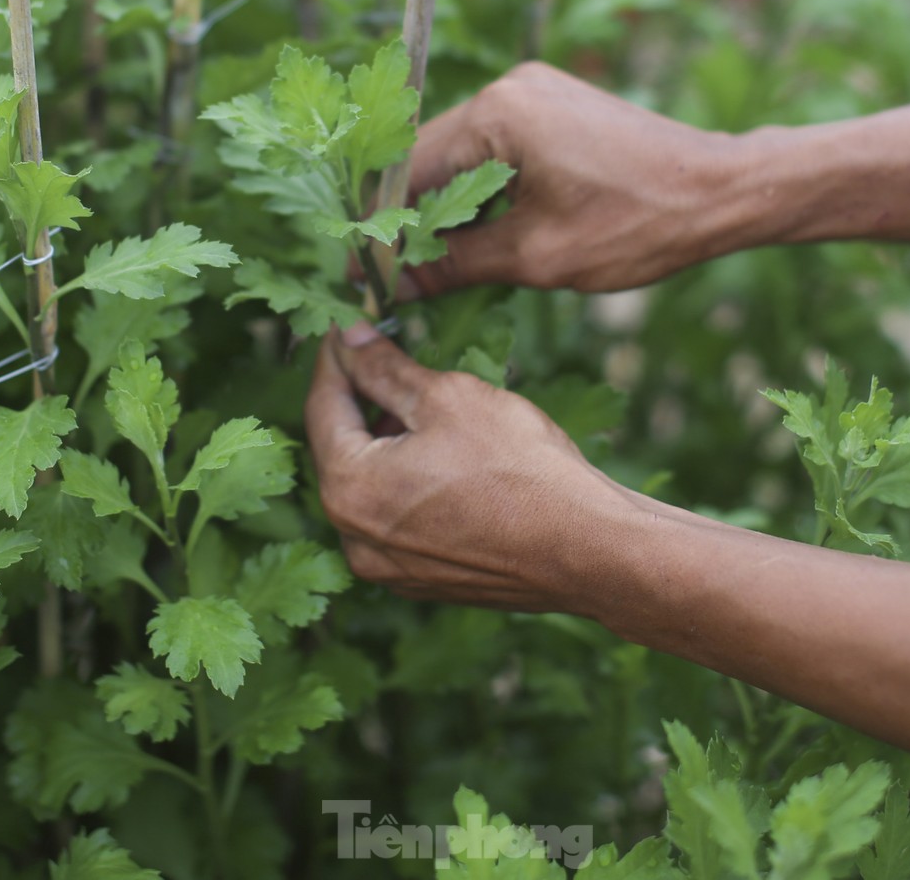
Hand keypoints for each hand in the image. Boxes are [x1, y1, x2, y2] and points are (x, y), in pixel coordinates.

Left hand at [304, 322, 641, 612]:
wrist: (586, 549)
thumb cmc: (520, 468)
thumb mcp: (448, 397)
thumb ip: (387, 369)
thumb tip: (352, 340)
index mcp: (349, 488)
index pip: (322, 406)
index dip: (335, 359)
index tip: (347, 329)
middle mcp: (355, 538)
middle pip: (341, 450)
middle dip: (361, 402)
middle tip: (384, 358)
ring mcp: (388, 568)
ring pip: (369, 488)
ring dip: (385, 444)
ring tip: (423, 405)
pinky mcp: (422, 580)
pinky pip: (398, 520)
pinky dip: (407, 483)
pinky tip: (445, 457)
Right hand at [405, 62, 745, 295]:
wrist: (723, 192)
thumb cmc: (637, 225)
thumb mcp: (537, 257)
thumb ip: (457, 264)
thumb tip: (397, 285)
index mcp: (499, 113)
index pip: (410, 169)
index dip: (384, 227)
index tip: (364, 274)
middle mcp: (510, 87)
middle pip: (430, 156)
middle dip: (410, 216)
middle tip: (389, 276)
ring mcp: (534, 91)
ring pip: (462, 154)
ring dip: (445, 205)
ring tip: (428, 264)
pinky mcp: (554, 106)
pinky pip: (496, 148)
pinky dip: (481, 189)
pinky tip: (476, 234)